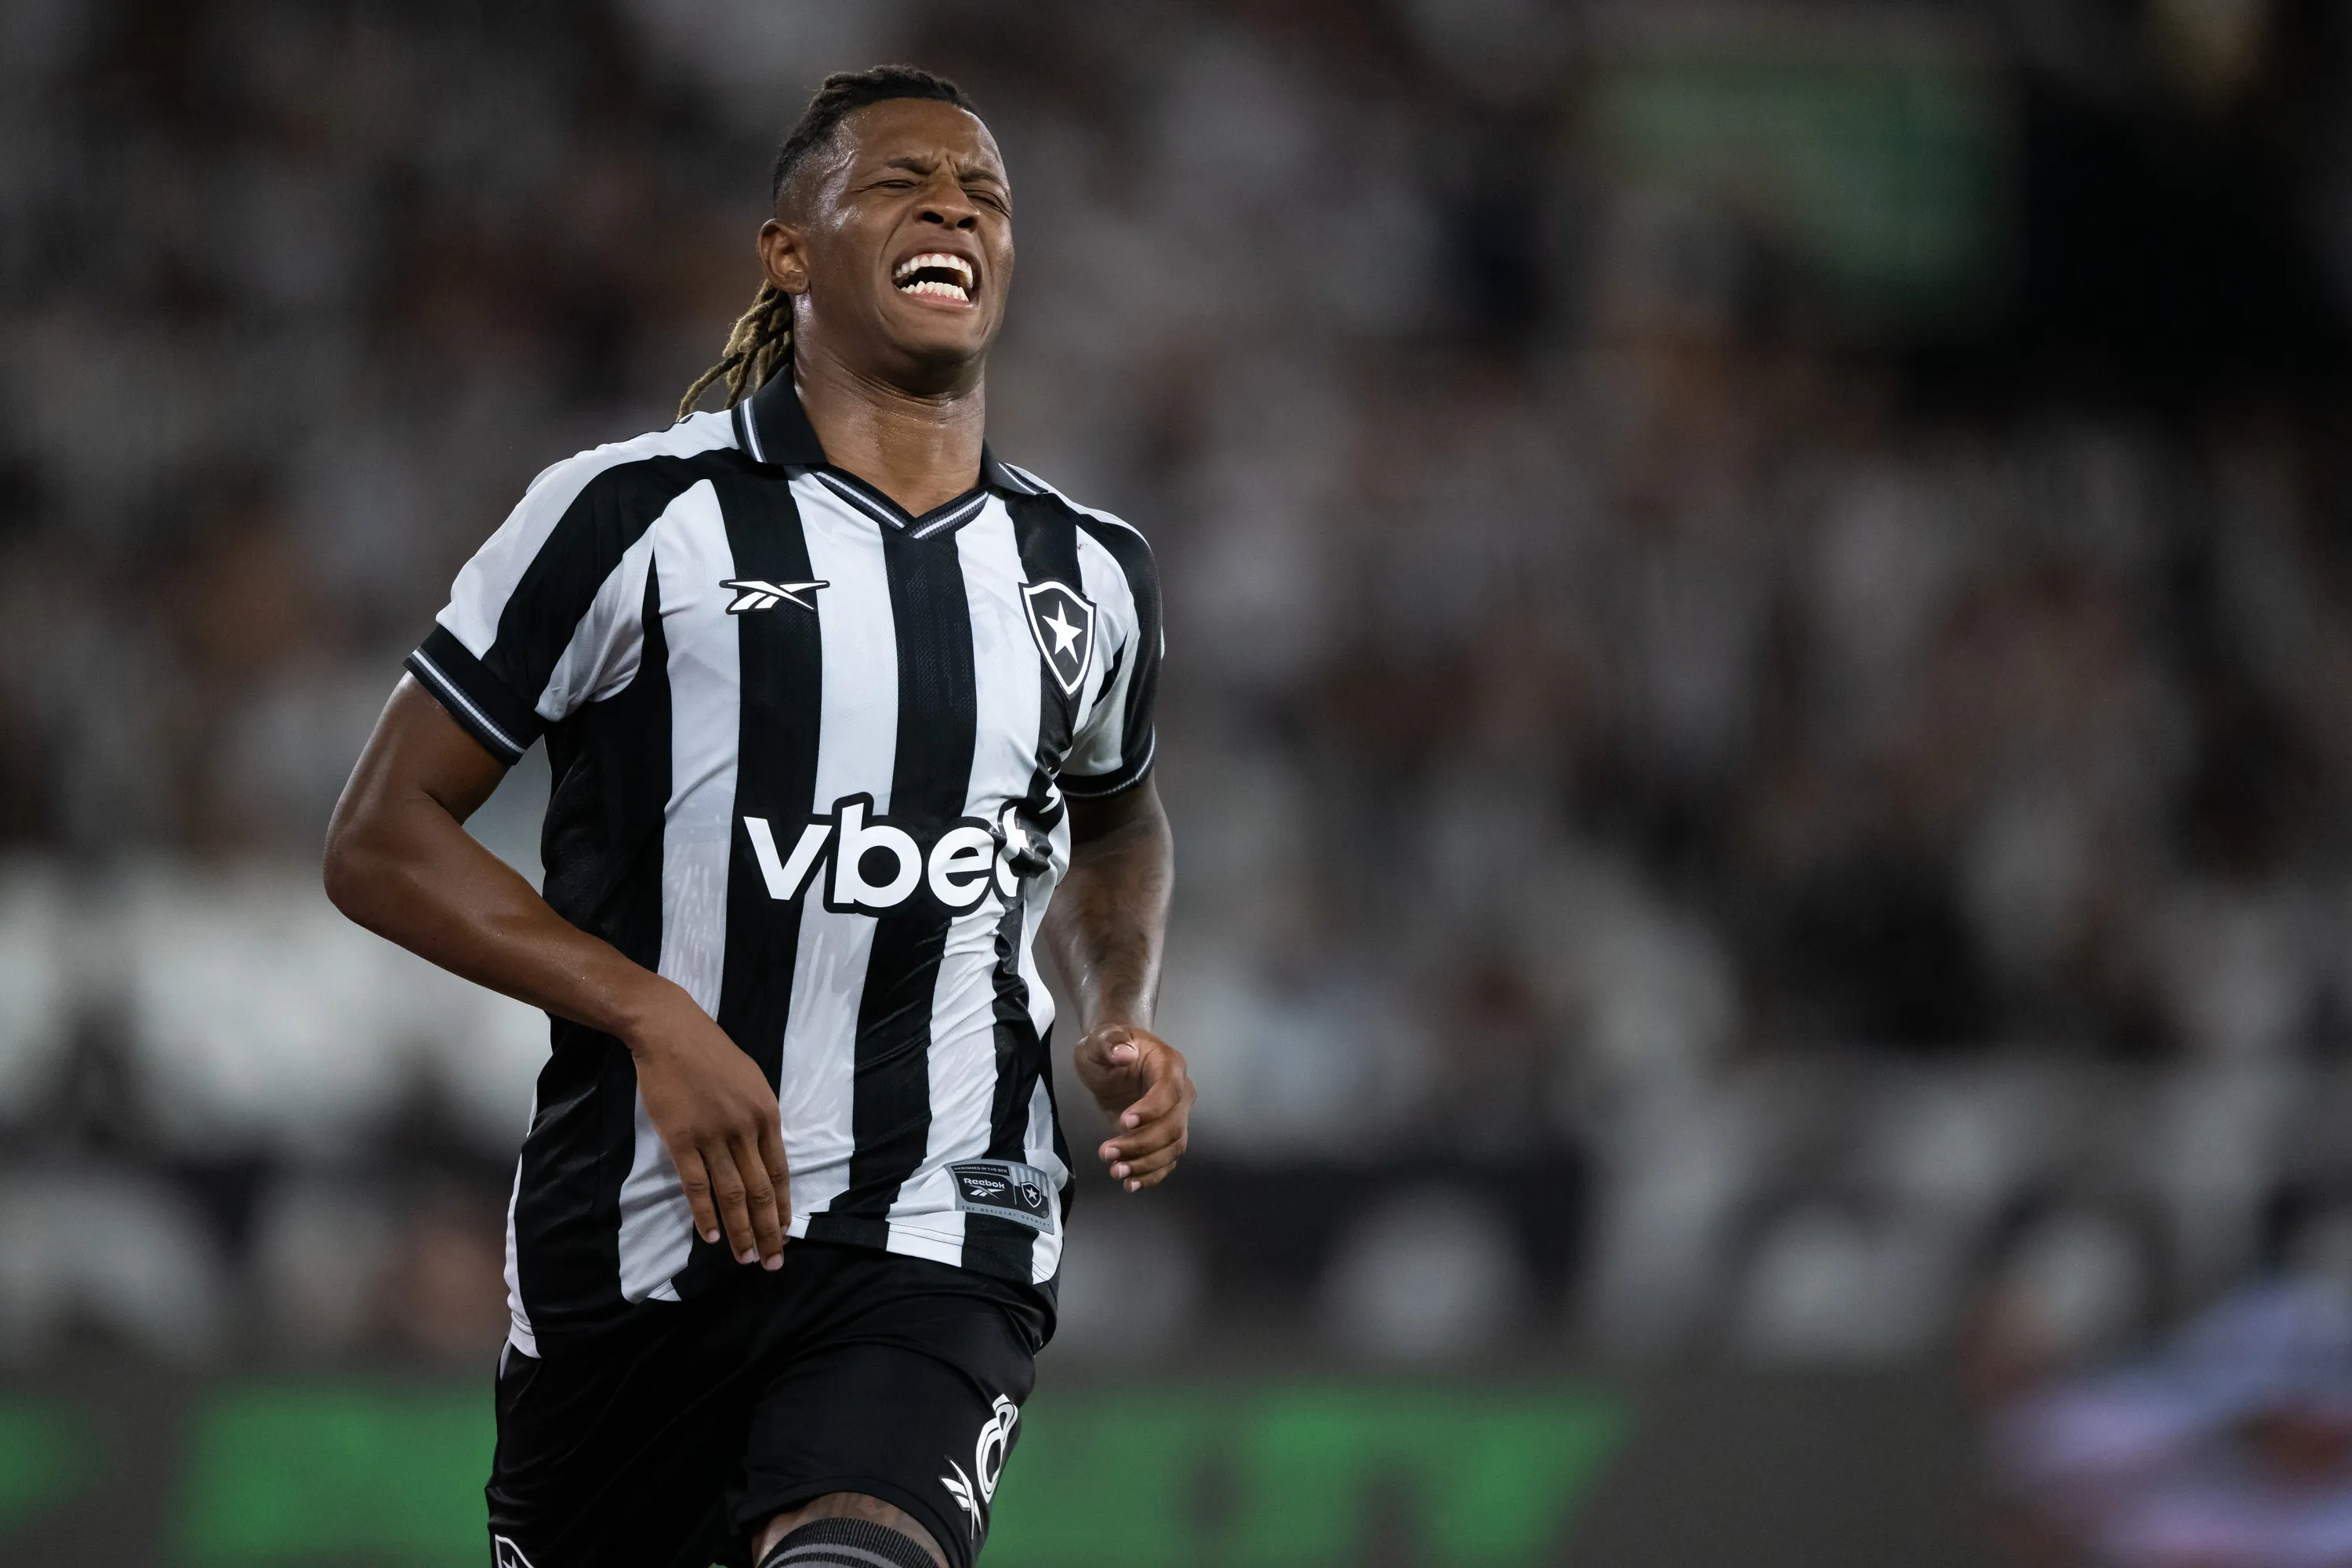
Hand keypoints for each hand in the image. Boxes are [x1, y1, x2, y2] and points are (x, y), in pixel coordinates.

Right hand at [623, 980, 789, 1267]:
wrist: (672, 1033)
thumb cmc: (712, 1055)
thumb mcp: (752, 1082)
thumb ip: (760, 1119)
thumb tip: (765, 1154)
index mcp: (767, 1115)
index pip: (779, 1173)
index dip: (782, 1208)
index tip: (785, 1234)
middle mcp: (746, 1129)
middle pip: (761, 1191)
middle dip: (769, 1231)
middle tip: (772, 1262)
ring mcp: (713, 1136)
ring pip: (733, 1194)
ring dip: (740, 1231)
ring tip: (745, 1259)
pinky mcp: (681, 1140)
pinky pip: (697, 1185)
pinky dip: (706, 1214)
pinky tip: (711, 1238)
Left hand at [1072, 1023, 1192, 1191]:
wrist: (1112, 1059)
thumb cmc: (1108, 1047)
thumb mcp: (1099, 1039)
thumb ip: (1109, 1042)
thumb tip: (1123, 1054)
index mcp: (1169, 1065)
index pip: (1169, 1090)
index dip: (1151, 1109)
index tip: (1123, 1122)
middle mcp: (1181, 1092)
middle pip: (1173, 1125)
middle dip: (1142, 1144)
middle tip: (1107, 1152)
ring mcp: (1176, 1116)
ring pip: (1172, 1147)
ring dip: (1145, 1164)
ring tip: (1115, 1171)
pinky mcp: (1165, 1136)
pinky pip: (1167, 1160)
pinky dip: (1151, 1175)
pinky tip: (1130, 1184)